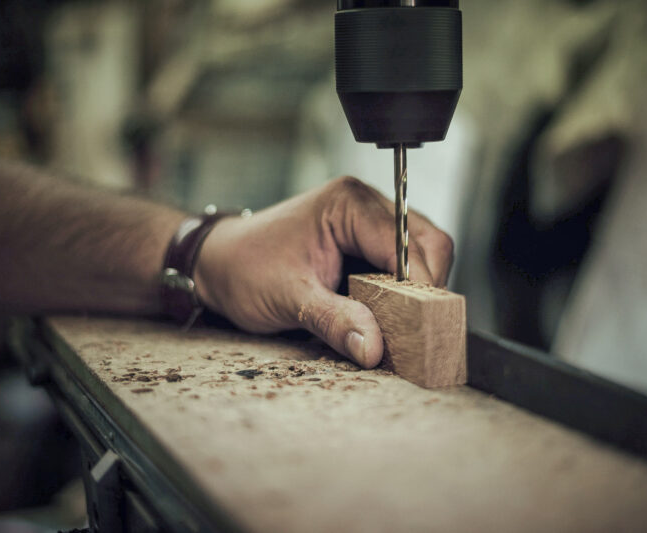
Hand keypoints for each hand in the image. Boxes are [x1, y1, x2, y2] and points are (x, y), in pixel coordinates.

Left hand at [194, 177, 453, 368]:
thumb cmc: (244, 269)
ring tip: (402, 325)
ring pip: (422, 255)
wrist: (218, 264)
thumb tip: (375, 348)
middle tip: (416, 328)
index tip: (420, 325)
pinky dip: (404, 293)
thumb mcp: (288, 299)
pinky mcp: (367, 244)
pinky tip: (390, 316)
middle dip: (426, 288)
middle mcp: (366, 205)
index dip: (419, 286)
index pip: (406, 242)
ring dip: (417, 291)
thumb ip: (335, 321)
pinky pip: (403, 267)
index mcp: (348, 204)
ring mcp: (369, 223)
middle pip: (428, 243)